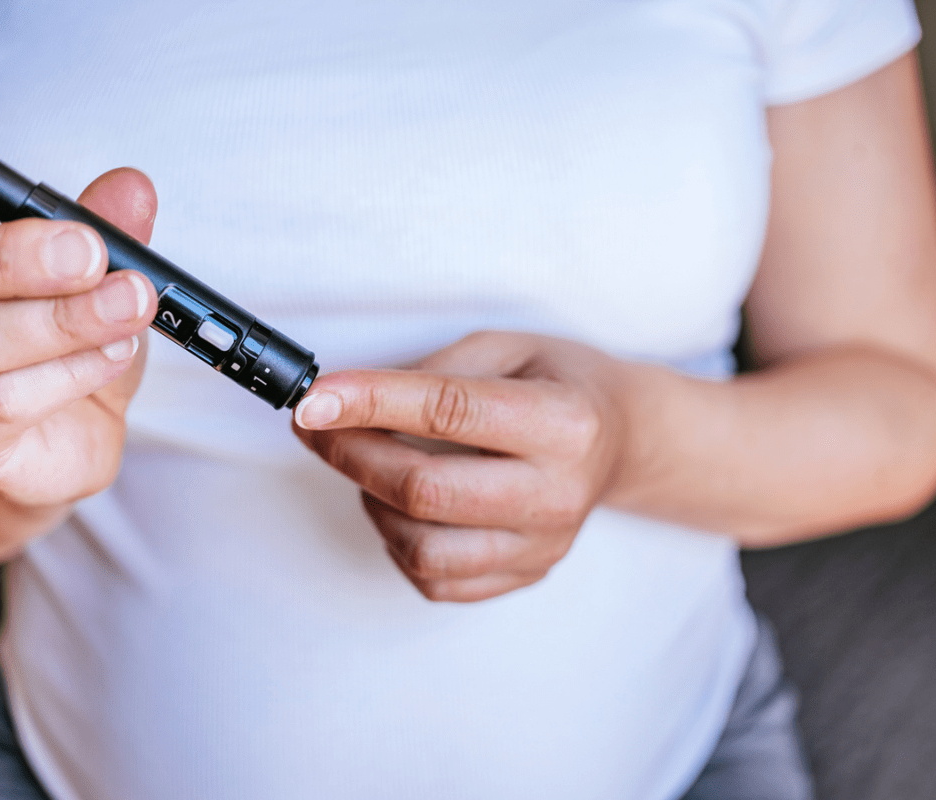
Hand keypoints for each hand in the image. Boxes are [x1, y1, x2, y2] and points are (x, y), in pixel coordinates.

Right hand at [0, 123, 157, 523]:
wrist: (59, 447)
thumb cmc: (62, 352)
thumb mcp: (95, 283)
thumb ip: (107, 233)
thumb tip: (133, 189)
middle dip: (10, 256)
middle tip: (88, 248)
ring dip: (61, 319)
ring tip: (128, 303)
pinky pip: (1, 402)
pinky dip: (67, 373)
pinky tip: (114, 353)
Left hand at [293, 331, 634, 601]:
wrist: (622, 438)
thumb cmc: (560, 384)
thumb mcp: (507, 347)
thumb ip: (433, 372)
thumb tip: (345, 401)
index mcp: (565, 422)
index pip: (449, 412)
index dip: (370, 403)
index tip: (313, 398)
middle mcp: (559, 492)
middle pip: (426, 491)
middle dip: (352, 455)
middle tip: (317, 426)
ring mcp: (544, 545)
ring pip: (423, 550)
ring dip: (372, 504)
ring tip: (370, 466)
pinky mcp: (526, 574)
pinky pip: (437, 582)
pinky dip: (399, 543)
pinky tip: (402, 507)